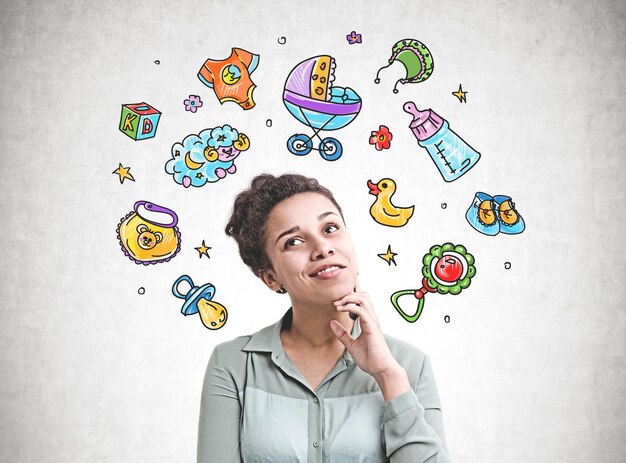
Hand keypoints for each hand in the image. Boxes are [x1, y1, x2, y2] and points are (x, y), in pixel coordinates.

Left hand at [330, 280, 409, 400]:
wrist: (380, 369)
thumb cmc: (369, 358)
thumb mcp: (351, 344)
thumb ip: (342, 334)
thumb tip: (331, 323)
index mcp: (368, 320)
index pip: (362, 300)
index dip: (353, 292)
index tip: (339, 294)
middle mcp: (372, 318)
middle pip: (363, 295)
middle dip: (348, 294)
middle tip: (336, 302)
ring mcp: (373, 321)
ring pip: (363, 299)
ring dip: (349, 298)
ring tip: (337, 305)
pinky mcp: (372, 327)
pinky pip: (362, 310)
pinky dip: (350, 307)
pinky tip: (341, 310)